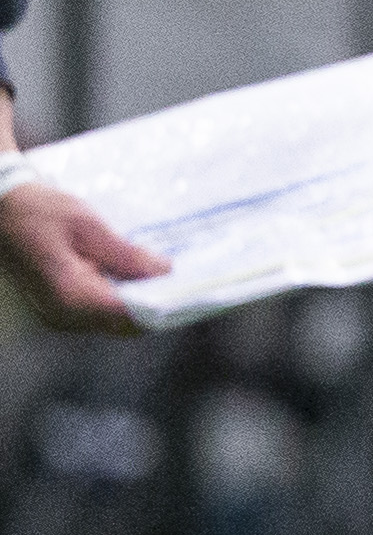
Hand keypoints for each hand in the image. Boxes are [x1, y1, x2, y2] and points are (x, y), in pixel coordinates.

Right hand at [1, 178, 169, 333]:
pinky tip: (135, 276)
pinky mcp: (60, 308)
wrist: (0, 210)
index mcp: (71, 296)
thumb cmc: (39, 212)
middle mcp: (64, 315)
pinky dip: (121, 298)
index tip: (191, 289)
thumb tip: (165, 272)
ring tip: (162, 275)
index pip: (130, 315)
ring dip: (139, 302)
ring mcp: (60, 315)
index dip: (163, 304)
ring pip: (114, 321)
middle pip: (125, 324)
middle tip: (182, 280)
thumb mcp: (89, 226)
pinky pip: (99, 312)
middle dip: (155, 305)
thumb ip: (127, 254)